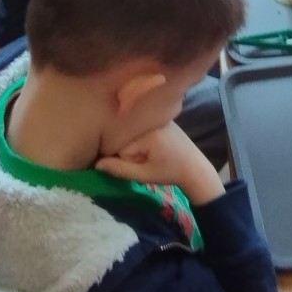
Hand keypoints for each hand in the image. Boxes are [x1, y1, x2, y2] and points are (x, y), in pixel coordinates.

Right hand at [96, 122, 223, 204]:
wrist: (195, 168)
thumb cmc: (170, 172)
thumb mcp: (144, 175)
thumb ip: (120, 169)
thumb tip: (97, 164)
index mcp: (146, 132)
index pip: (120, 146)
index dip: (128, 160)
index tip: (143, 165)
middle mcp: (151, 119)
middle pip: (125, 136)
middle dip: (132, 151)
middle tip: (150, 160)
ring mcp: (157, 117)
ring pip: (133, 132)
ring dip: (138, 145)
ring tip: (154, 154)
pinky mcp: (161, 118)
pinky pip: (142, 127)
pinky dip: (144, 137)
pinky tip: (156, 146)